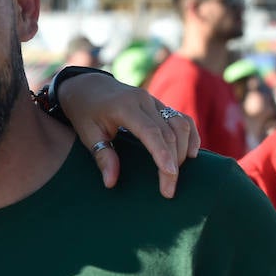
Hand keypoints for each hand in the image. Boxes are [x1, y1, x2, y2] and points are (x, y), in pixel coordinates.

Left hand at [58, 73, 200, 197]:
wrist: (87, 85)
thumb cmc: (84, 112)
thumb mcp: (87, 134)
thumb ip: (102, 156)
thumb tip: (111, 182)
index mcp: (125, 107)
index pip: (151, 132)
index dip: (163, 155)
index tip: (170, 176)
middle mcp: (144, 101)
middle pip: (169, 132)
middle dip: (174, 162)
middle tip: (169, 190)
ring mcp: (153, 100)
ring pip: (180, 124)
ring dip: (184, 149)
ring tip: (176, 175)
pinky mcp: (158, 103)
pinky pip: (181, 118)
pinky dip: (190, 135)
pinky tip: (191, 154)